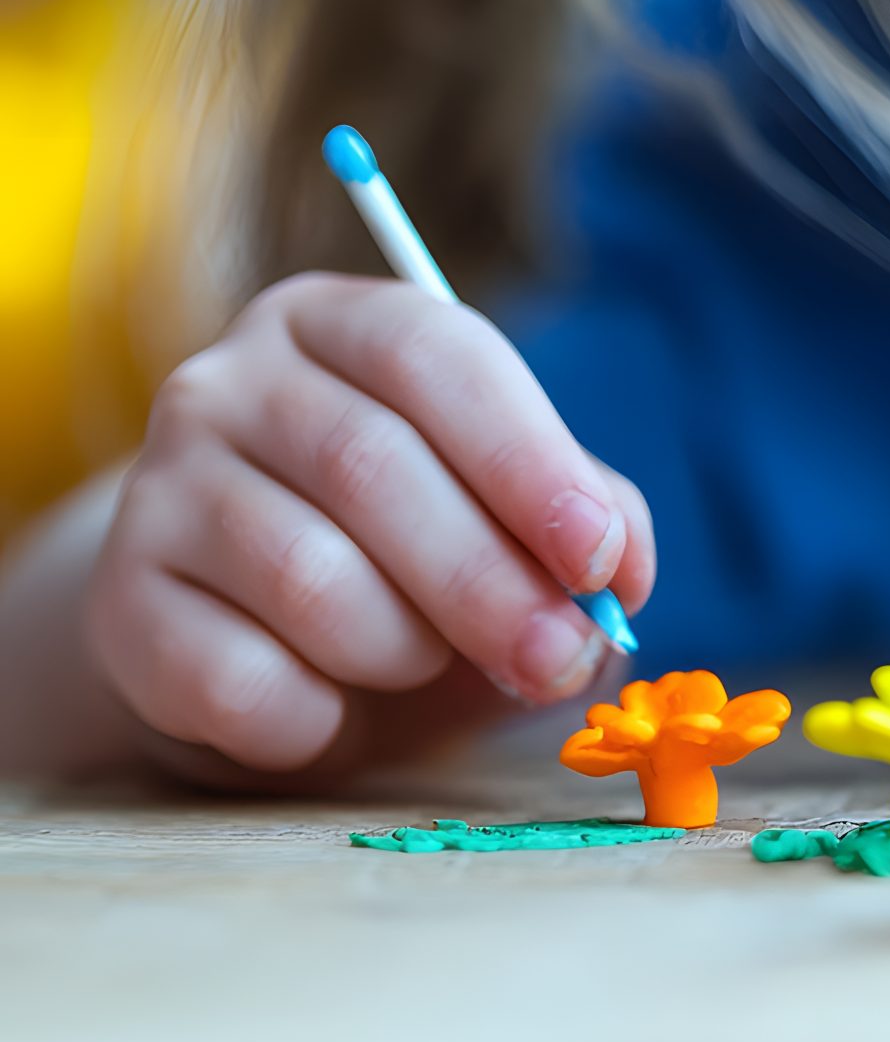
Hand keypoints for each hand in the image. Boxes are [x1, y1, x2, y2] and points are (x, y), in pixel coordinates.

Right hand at [86, 274, 654, 771]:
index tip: (597, 558)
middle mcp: (230, 382)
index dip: (528, 460)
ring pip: (309, 577)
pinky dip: (315, 716)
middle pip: (371, 467)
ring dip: (406, 648)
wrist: (253, 633)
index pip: (436, 355)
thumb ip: (587, 519)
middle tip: (557, 658)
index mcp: (344, 325)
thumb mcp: (508, 511)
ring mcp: (157, 487)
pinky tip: (333, 706)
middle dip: (490, 582)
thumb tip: (620, 574)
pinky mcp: (118, 603)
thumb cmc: (414, 553)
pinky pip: (236, 679)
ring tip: (427, 661)